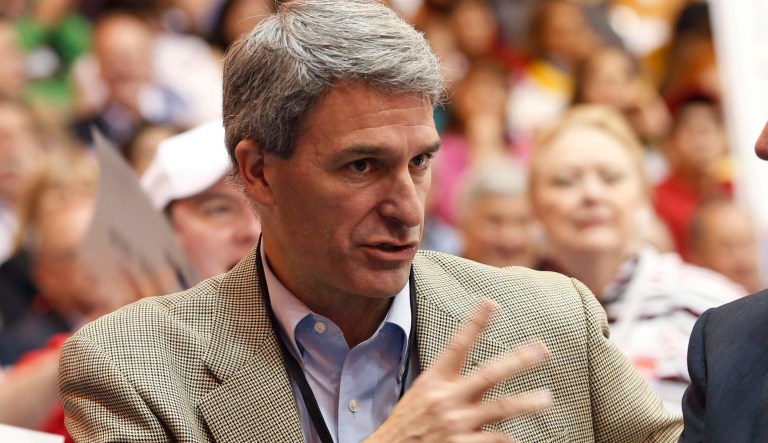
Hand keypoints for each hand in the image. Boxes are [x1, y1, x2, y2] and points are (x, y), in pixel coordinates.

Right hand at [365, 301, 551, 442]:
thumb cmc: (407, 425)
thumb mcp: (420, 396)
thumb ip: (448, 386)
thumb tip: (482, 381)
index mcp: (433, 382)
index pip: (456, 346)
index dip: (474, 324)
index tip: (491, 305)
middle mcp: (445, 400)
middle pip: (488, 374)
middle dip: (518, 360)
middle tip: (540, 350)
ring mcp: (456, 424)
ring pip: (500, 408)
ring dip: (527, 402)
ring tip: (546, 399)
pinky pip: (495, 440)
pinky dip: (508, 439)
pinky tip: (516, 438)